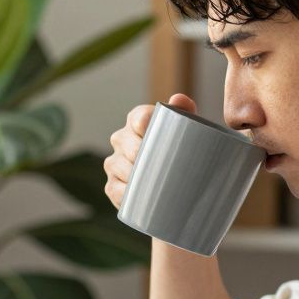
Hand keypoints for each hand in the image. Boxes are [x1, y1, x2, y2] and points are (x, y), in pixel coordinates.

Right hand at [104, 93, 197, 208]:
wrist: (174, 180)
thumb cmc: (180, 150)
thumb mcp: (186, 130)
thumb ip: (185, 112)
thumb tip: (178, 99)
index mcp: (138, 119)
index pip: (140, 118)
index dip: (149, 125)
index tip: (161, 136)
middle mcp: (122, 138)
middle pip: (130, 145)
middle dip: (145, 155)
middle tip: (166, 166)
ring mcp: (114, 162)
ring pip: (120, 167)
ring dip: (137, 176)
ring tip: (156, 183)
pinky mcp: (112, 185)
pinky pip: (116, 190)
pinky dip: (128, 195)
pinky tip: (140, 198)